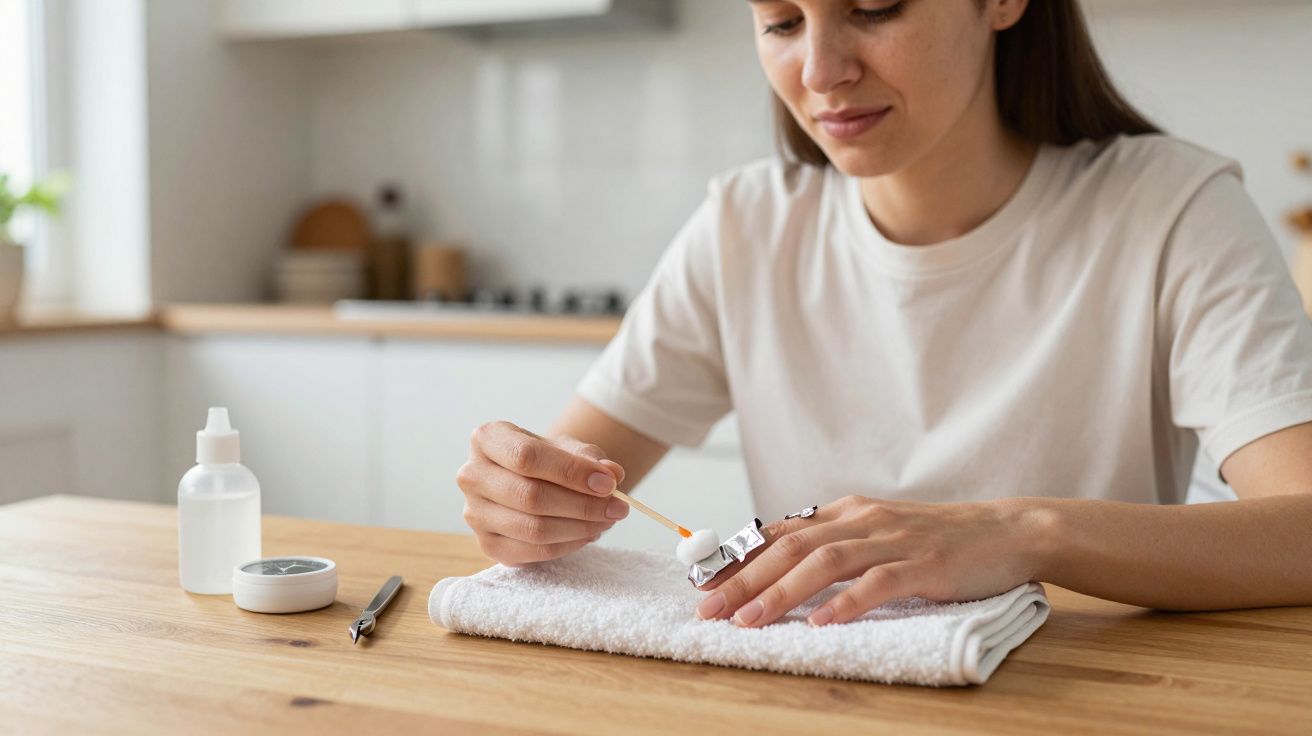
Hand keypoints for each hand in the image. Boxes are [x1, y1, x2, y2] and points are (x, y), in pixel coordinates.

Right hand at [456, 420, 627, 565]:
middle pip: (530, 497)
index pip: (527, 457)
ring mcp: (475, 513)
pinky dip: (568, 545)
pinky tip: (588, 533)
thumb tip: (612, 474)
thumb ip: (590, 458)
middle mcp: (471, 475)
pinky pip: (534, 551)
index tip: (608, 483)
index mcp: (487, 439)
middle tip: (618, 507)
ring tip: (607, 520)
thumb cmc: (549, 459)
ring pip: (533, 528)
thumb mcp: (570, 448)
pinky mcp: (487, 544)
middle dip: (583, 505)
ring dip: (580, 528)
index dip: (571, 472)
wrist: (530, 480)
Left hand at [694, 495, 1042, 626]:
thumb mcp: (878, 533)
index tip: (700, 580)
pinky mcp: (924, 564)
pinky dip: (845, 604)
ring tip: (748, 621)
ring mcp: (893, 541)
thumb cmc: (939, 539)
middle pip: (790, 547)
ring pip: (824, 563)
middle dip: (742, 578)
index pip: (779, 532)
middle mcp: (863, 520)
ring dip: (780, 593)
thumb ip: (834, 544)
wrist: (1010, 531)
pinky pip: (877, 583)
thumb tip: (781, 563)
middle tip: (707, 608)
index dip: (737, 555)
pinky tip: (820, 624)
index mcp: (847, 513)